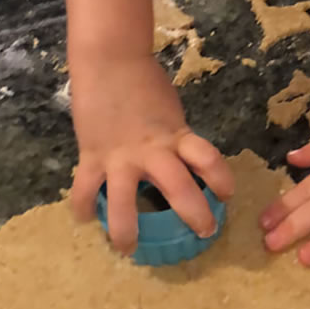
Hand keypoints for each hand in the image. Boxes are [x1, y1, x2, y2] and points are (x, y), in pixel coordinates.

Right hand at [70, 54, 233, 253]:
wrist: (110, 59)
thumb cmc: (144, 80)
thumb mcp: (169, 111)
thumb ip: (173, 137)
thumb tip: (181, 160)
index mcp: (177, 135)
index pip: (209, 160)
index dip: (221, 179)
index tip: (226, 195)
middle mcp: (153, 151)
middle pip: (179, 189)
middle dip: (193, 215)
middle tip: (202, 233)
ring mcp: (120, 157)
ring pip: (124, 202)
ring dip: (126, 230)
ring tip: (128, 248)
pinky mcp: (92, 156)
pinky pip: (85, 189)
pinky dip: (83, 206)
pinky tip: (85, 219)